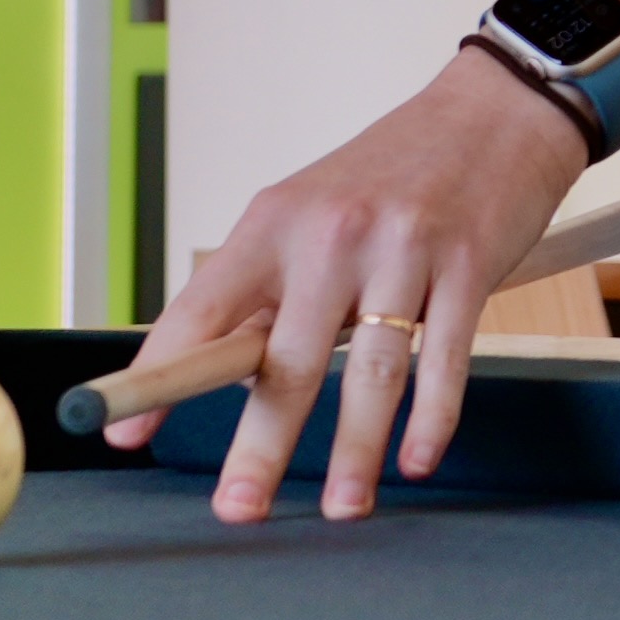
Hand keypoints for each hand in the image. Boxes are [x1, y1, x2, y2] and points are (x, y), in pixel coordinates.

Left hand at [115, 49, 591, 522]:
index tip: (124, 432)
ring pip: (372, 373)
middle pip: (287, 360)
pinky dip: (431, 420)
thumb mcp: (311, 213)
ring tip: (343, 507)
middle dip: (260, 446)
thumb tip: (213, 371)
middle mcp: (333, 235)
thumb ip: (268, 288)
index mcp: (275, 222)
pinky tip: (416, 459)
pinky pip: (445, 359)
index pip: (202, 310)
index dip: (159, 377)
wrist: (495, 111)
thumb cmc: (392, 175)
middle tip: (238, 508)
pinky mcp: (469, 266)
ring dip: (356, 453)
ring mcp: (404, 251)